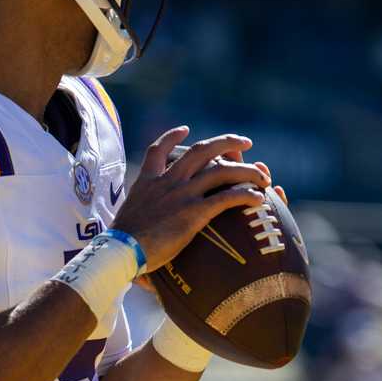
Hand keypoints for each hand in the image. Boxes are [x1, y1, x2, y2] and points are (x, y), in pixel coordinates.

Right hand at [119, 126, 269, 273]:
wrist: (120, 251)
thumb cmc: (119, 246)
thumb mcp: (124, 221)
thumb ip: (135, 218)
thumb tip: (130, 232)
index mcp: (148, 181)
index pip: (158, 149)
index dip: (173, 136)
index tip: (185, 129)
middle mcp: (168, 181)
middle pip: (202, 150)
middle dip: (227, 141)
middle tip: (245, 142)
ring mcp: (182, 194)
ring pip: (222, 170)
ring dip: (246, 170)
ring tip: (262, 176)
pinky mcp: (194, 212)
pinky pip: (227, 197)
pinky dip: (246, 195)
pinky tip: (259, 199)